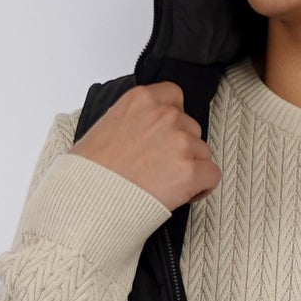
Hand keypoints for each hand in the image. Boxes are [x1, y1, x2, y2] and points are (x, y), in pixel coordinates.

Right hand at [72, 82, 219, 210]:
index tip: (165, 137)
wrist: (87, 203)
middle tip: (160, 168)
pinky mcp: (189, 171)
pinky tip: (183, 195)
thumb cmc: (88, 173)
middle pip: (191, 127)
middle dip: (180, 148)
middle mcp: (164, 115)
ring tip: (166, 184)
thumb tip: (142, 132)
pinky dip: (202, 187)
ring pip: (203, 152)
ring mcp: (179, 142)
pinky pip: (212, 175)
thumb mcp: (103, 128)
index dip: (172, 121)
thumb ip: (131, 121)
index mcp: (141, 99)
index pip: (174, 97)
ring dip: (191, 168)